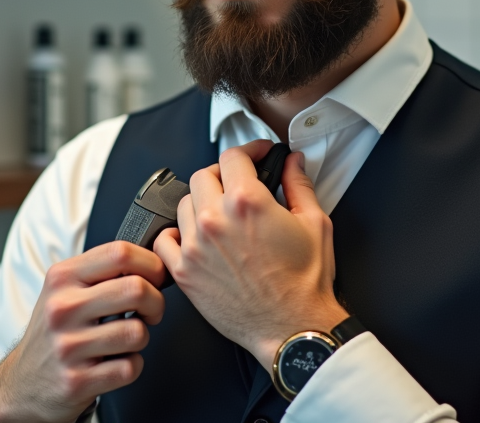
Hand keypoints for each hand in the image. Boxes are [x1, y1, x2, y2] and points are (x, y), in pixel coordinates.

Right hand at [0, 241, 166, 422]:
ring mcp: (68, 347)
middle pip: (136, 289)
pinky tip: (115, 363)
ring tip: (125, 340)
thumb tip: (153, 259)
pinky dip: (131, 366)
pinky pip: (130, 367)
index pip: (120, 253)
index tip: (156, 278)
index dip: (152, 264)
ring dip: (141, 338)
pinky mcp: (76, 381)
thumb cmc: (54, 331)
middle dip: (156, 302)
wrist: (22, 384)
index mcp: (62, 278)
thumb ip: (100, 271)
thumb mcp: (63, 290)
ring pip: (137, 332)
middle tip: (150, 311)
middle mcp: (62, 308)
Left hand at [153, 140, 346, 372]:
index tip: (256, 155)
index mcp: (248, 202)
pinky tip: (195, 238)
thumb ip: (299, 185)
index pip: (233, 156)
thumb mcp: (314, 223)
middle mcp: (216, 220)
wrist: (293, 329)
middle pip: (204, 175)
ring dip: (201, 202)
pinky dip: (176, 234)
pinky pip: (164, 240)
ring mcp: (196, 246)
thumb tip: (293, 163)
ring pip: (184, 204)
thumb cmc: (305, 284)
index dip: (249, 150)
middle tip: (239, 185)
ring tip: (221, 214)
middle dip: (224, 175)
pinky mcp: (185, 272)